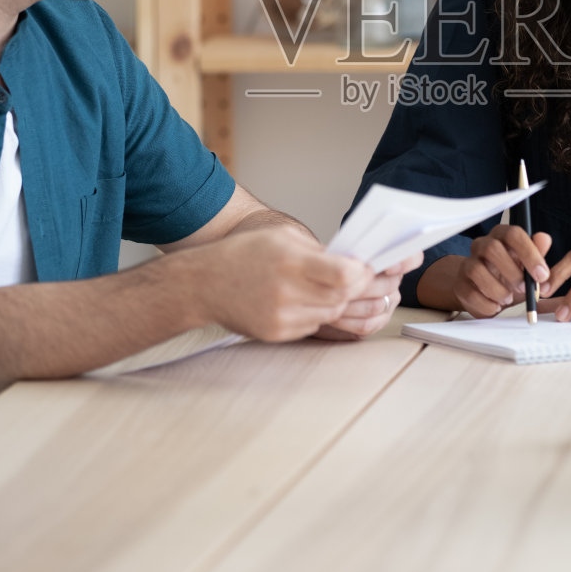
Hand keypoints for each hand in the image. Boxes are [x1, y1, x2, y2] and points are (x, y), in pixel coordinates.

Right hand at [193, 227, 372, 342]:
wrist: (204, 283)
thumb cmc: (243, 254)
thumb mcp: (282, 237)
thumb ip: (318, 250)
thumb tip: (353, 262)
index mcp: (289, 261)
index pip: (345, 276)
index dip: (363, 273)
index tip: (367, 267)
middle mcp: (285, 292)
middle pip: (342, 298)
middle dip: (357, 289)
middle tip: (362, 280)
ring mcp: (280, 317)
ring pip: (331, 314)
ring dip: (338, 301)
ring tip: (332, 288)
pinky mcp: (276, 334)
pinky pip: (313, 326)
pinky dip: (317, 313)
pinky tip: (306, 300)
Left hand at [314, 253, 422, 340]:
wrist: (320, 291)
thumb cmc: (331, 269)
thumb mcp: (338, 254)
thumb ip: (351, 254)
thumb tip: (355, 257)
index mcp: (390, 258)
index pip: (412, 258)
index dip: (404, 263)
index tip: (388, 267)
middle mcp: (393, 281)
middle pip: (389, 285)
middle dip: (362, 284)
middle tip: (340, 283)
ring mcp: (388, 303)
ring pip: (376, 305)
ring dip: (350, 304)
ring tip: (331, 300)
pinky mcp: (377, 322)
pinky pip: (368, 324)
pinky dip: (348, 321)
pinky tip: (334, 316)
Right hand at [451, 224, 551, 317]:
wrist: (488, 293)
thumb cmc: (510, 276)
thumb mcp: (528, 266)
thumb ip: (538, 253)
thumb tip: (544, 239)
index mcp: (501, 236)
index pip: (513, 234)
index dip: (529, 253)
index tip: (542, 274)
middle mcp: (482, 245)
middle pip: (492, 248)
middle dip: (512, 272)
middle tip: (524, 288)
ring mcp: (468, 264)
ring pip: (477, 270)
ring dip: (497, 289)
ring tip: (508, 299)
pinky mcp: (460, 284)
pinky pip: (470, 293)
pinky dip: (487, 304)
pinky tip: (496, 306)